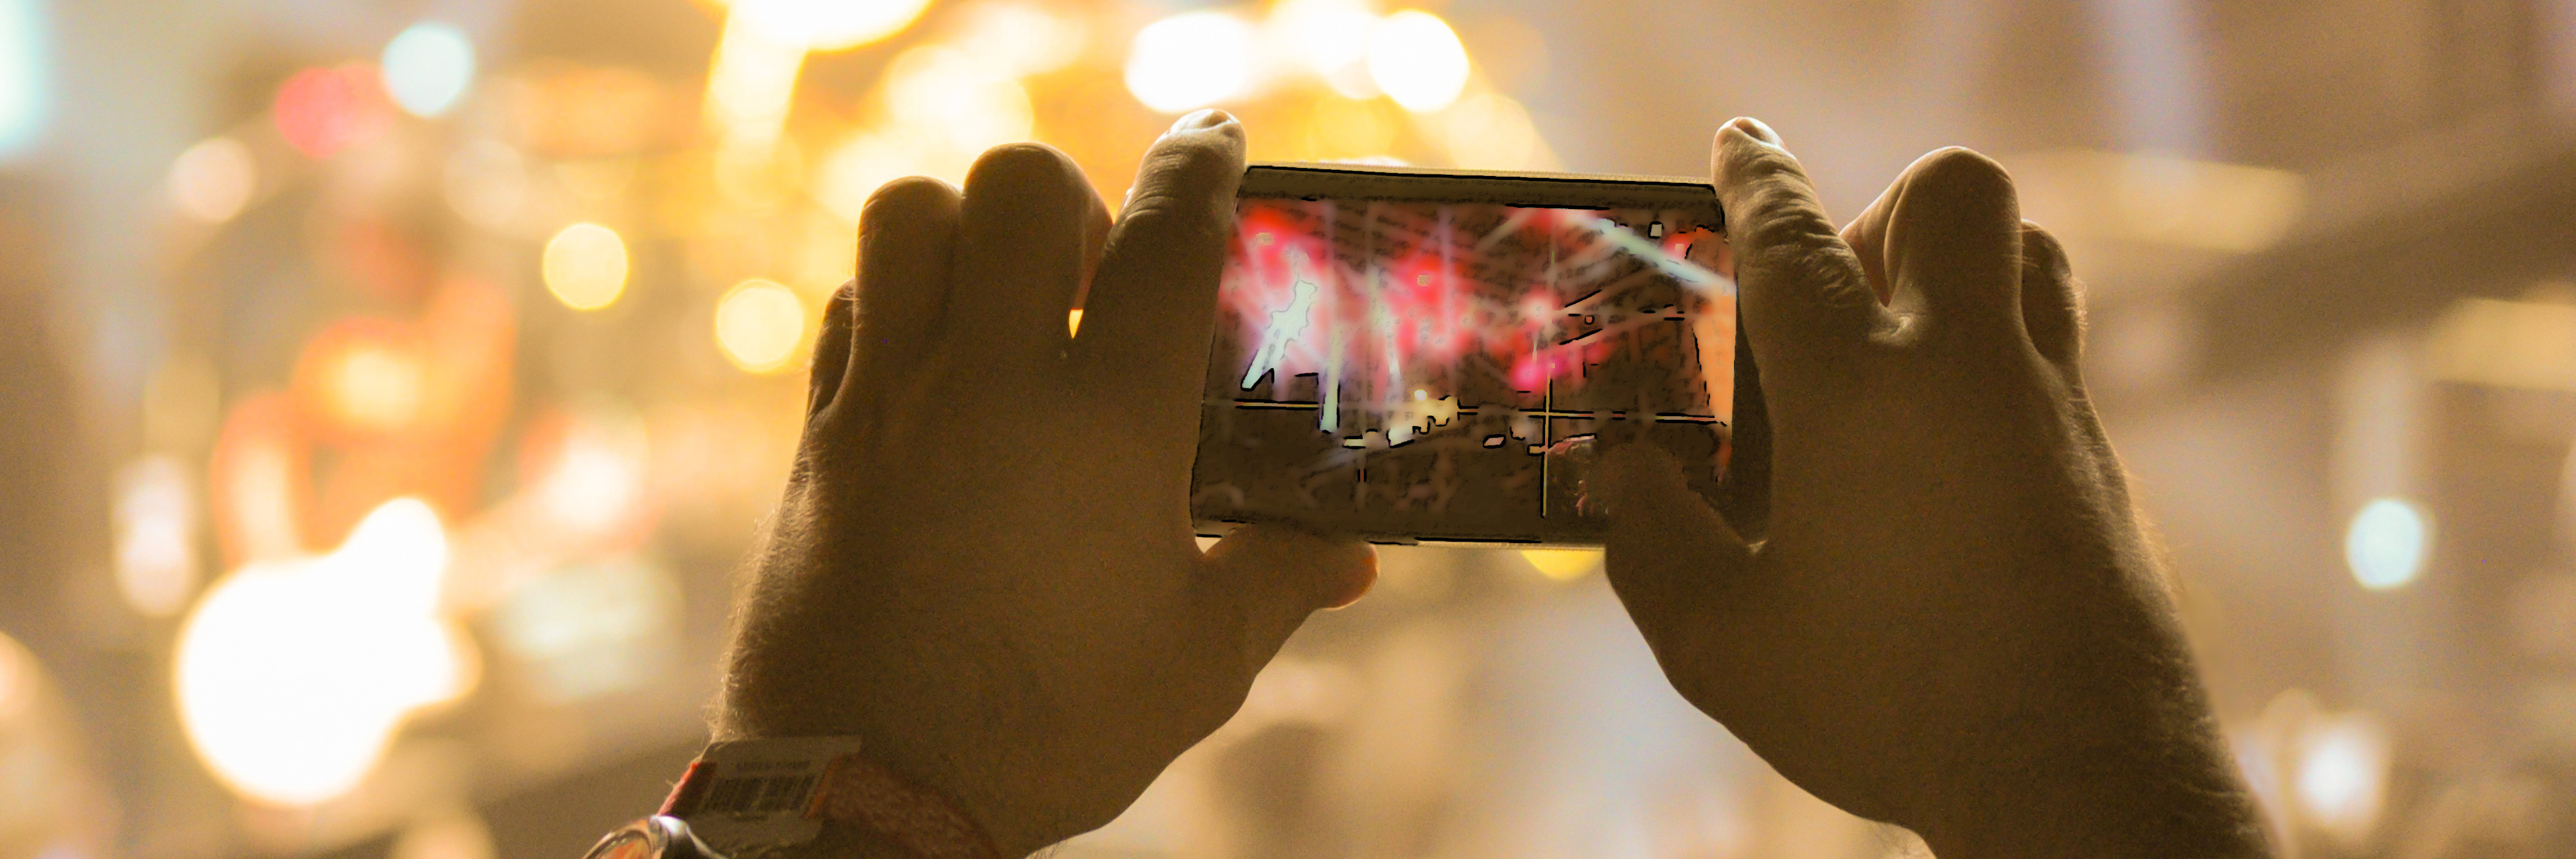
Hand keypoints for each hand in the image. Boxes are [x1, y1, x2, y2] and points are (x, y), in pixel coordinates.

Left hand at [716, 111, 1374, 857]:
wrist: (866, 797)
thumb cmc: (1050, 730)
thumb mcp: (1197, 663)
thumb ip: (1277, 581)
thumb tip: (1351, 556)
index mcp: (1107, 424)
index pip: (1166, 239)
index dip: (1202, 168)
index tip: (1217, 140)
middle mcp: (990, 382)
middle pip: (1017, 186)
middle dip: (1068, 196)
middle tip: (1091, 265)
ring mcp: (889, 401)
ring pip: (906, 217)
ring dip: (961, 226)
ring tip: (1000, 292)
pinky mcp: (818, 439)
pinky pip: (845, 309)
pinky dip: (890, 301)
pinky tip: (928, 361)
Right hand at [1600, 118, 2270, 857]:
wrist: (2078, 775)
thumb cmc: (1887, 706)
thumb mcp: (1720, 641)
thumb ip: (1653, 541)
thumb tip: (1621, 472)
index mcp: (1855, 391)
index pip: (1791, 240)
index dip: (1755, 178)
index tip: (1740, 141)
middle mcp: (1965, 369)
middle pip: (1955, 193)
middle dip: (1889, 204)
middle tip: (1841, 284)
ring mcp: (2050, 410)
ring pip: (2033, 255)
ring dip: (1967, 264)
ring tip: (1903, 344)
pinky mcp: (2102, 465)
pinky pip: (2058, 356)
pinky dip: (2001, 361)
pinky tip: (1948, 452)